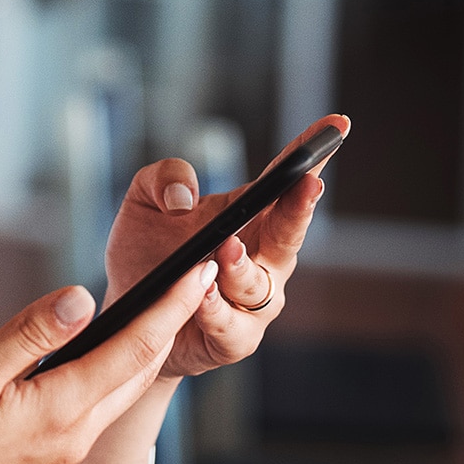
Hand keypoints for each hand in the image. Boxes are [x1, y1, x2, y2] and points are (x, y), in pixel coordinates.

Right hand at [0, 263, 214, 463]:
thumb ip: (30, 334)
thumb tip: (84, 296)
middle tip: (196, 276)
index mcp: (63, 410)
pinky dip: (113, 368)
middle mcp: (76, 434)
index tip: (203, 267)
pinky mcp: (46, 454)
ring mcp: (63, 448)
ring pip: (120, 388)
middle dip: (172, 322)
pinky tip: (102, 348)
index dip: (173, 304)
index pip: (137, 347)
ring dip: (146, 346)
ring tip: (161, 304)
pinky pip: (96, 403)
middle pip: (141, 369)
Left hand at [103, 114, 349, 377]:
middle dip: (301, 207)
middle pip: (290, 231)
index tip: (336, 124)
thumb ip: (162, 178)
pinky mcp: (233, 339)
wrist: (127, 318)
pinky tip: (203, 295)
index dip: (312, 153)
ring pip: (259, 284)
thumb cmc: (144, 256)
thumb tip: (183, 197)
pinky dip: (217, 311)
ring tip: (224, 250)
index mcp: (249, 218)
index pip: (284, 181)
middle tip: (308, 182)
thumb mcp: (143, 203)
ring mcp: (252, 302)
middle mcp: (262, 259)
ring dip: (243, 266)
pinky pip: (232, 327)